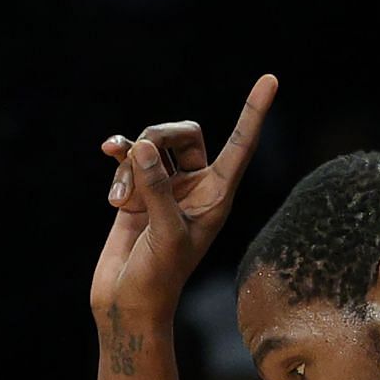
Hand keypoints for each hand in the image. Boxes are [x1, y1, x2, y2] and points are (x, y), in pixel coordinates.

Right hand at [90, 74, 277, 323]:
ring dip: (131, 163)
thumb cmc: (158, 277)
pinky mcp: (137, 188)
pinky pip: (128, 154)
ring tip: (122, 199)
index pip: (241, 145)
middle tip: (138, 166)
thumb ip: (157, 188)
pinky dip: (118, 158)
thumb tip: (142, 146)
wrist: (128, 300)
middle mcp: (197, 186)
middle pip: (183, 132)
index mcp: (219, 196)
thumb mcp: (165, 233)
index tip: (270, 79)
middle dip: (157, 139)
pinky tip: (108, 163)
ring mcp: (165, 186)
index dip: (254, 112)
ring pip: (151, 142)